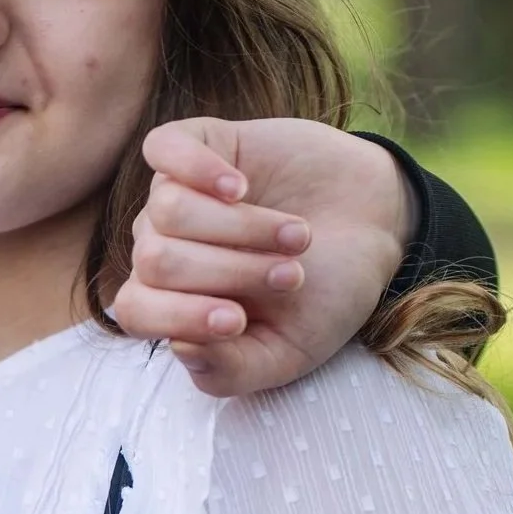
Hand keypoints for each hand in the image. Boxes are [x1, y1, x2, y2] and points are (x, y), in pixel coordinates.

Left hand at [113, 117, 418, 395]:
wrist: (376, 228)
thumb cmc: (326, 294)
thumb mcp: (289, 352)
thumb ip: (232, 370)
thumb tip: (177, 348)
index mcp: (173, 301)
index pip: (136, 310)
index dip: (180, 316)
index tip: (236, 320)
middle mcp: (165, 246)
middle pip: (157, 260)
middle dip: (231, 272)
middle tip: (290, 277)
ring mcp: (177, 193)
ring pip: (169, 208)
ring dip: (243, 228)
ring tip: (296, 237)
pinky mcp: (200, 144)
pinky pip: (161, 148)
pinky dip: (198, 168)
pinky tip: (241, 186)